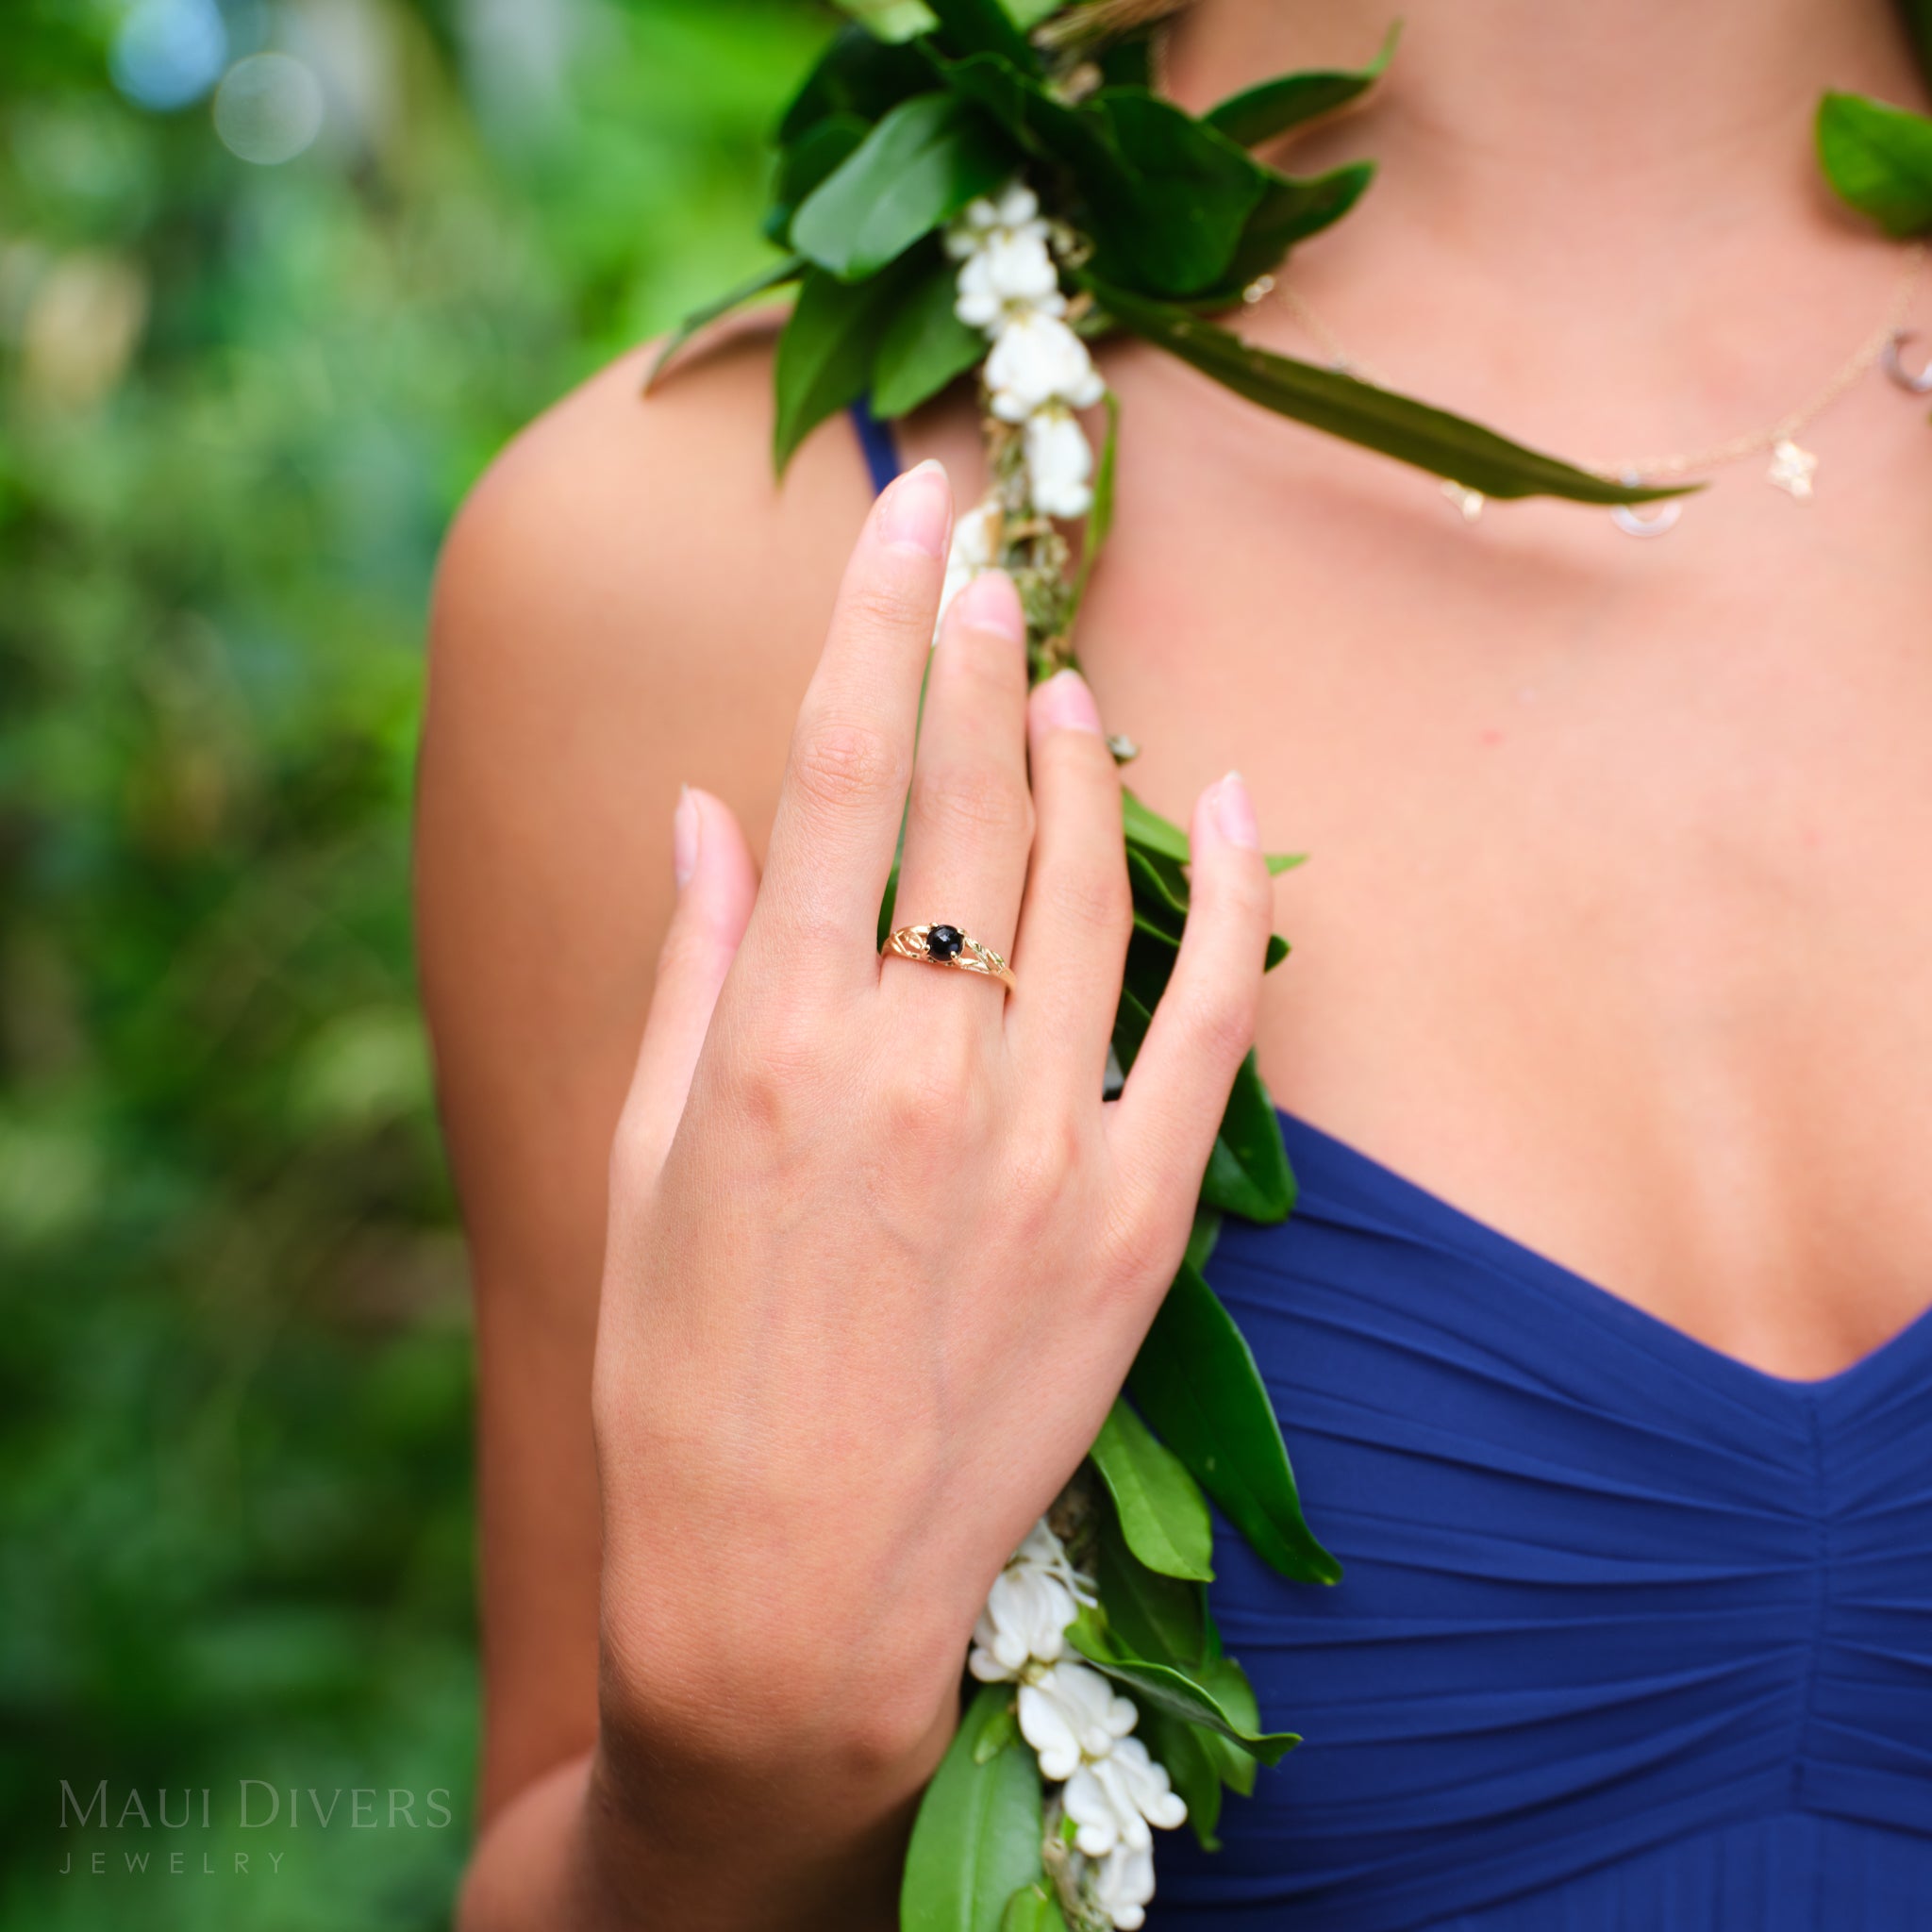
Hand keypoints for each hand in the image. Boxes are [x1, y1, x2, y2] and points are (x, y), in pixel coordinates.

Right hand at [585, 459, 1271, 1918]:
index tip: (904, 508)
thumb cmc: (682, 1379)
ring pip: (1084, 883)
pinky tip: (1232, 802)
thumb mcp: (643, 1164)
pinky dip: (1234, 899)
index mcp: (771, 1042)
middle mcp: (910, 1067)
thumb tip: (709, 808)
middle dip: (976, 648)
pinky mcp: (1135, 1220)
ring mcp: (1037, 1142)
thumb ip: (695, 969)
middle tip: (990, 555)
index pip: (833, 768)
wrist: (784, 1598)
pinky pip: (1213, 1020)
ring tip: (1064, 670)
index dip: (871, 615)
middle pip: (966, 798)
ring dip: (1078, 751)